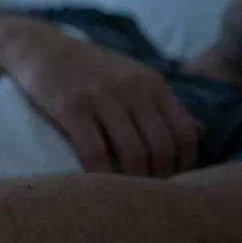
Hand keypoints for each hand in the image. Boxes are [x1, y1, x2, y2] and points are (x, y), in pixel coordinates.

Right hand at [0, 22, 204, 176]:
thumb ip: (164, 104)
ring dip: (132, 180)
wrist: (40, 48)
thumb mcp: (132, 77)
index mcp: (153, 83)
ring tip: (127, 194)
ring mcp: (102, 97)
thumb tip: (201, 132)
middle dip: (159, 177)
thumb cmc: (87, 68)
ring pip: (132, 152)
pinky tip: (99, 186)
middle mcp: (133, 88)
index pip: (184, 132)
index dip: (185, 164)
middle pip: (161, 146)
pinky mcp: (72, 108)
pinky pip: (94, 152)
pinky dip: (100, 175)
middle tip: (149, 195)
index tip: (175, 182)